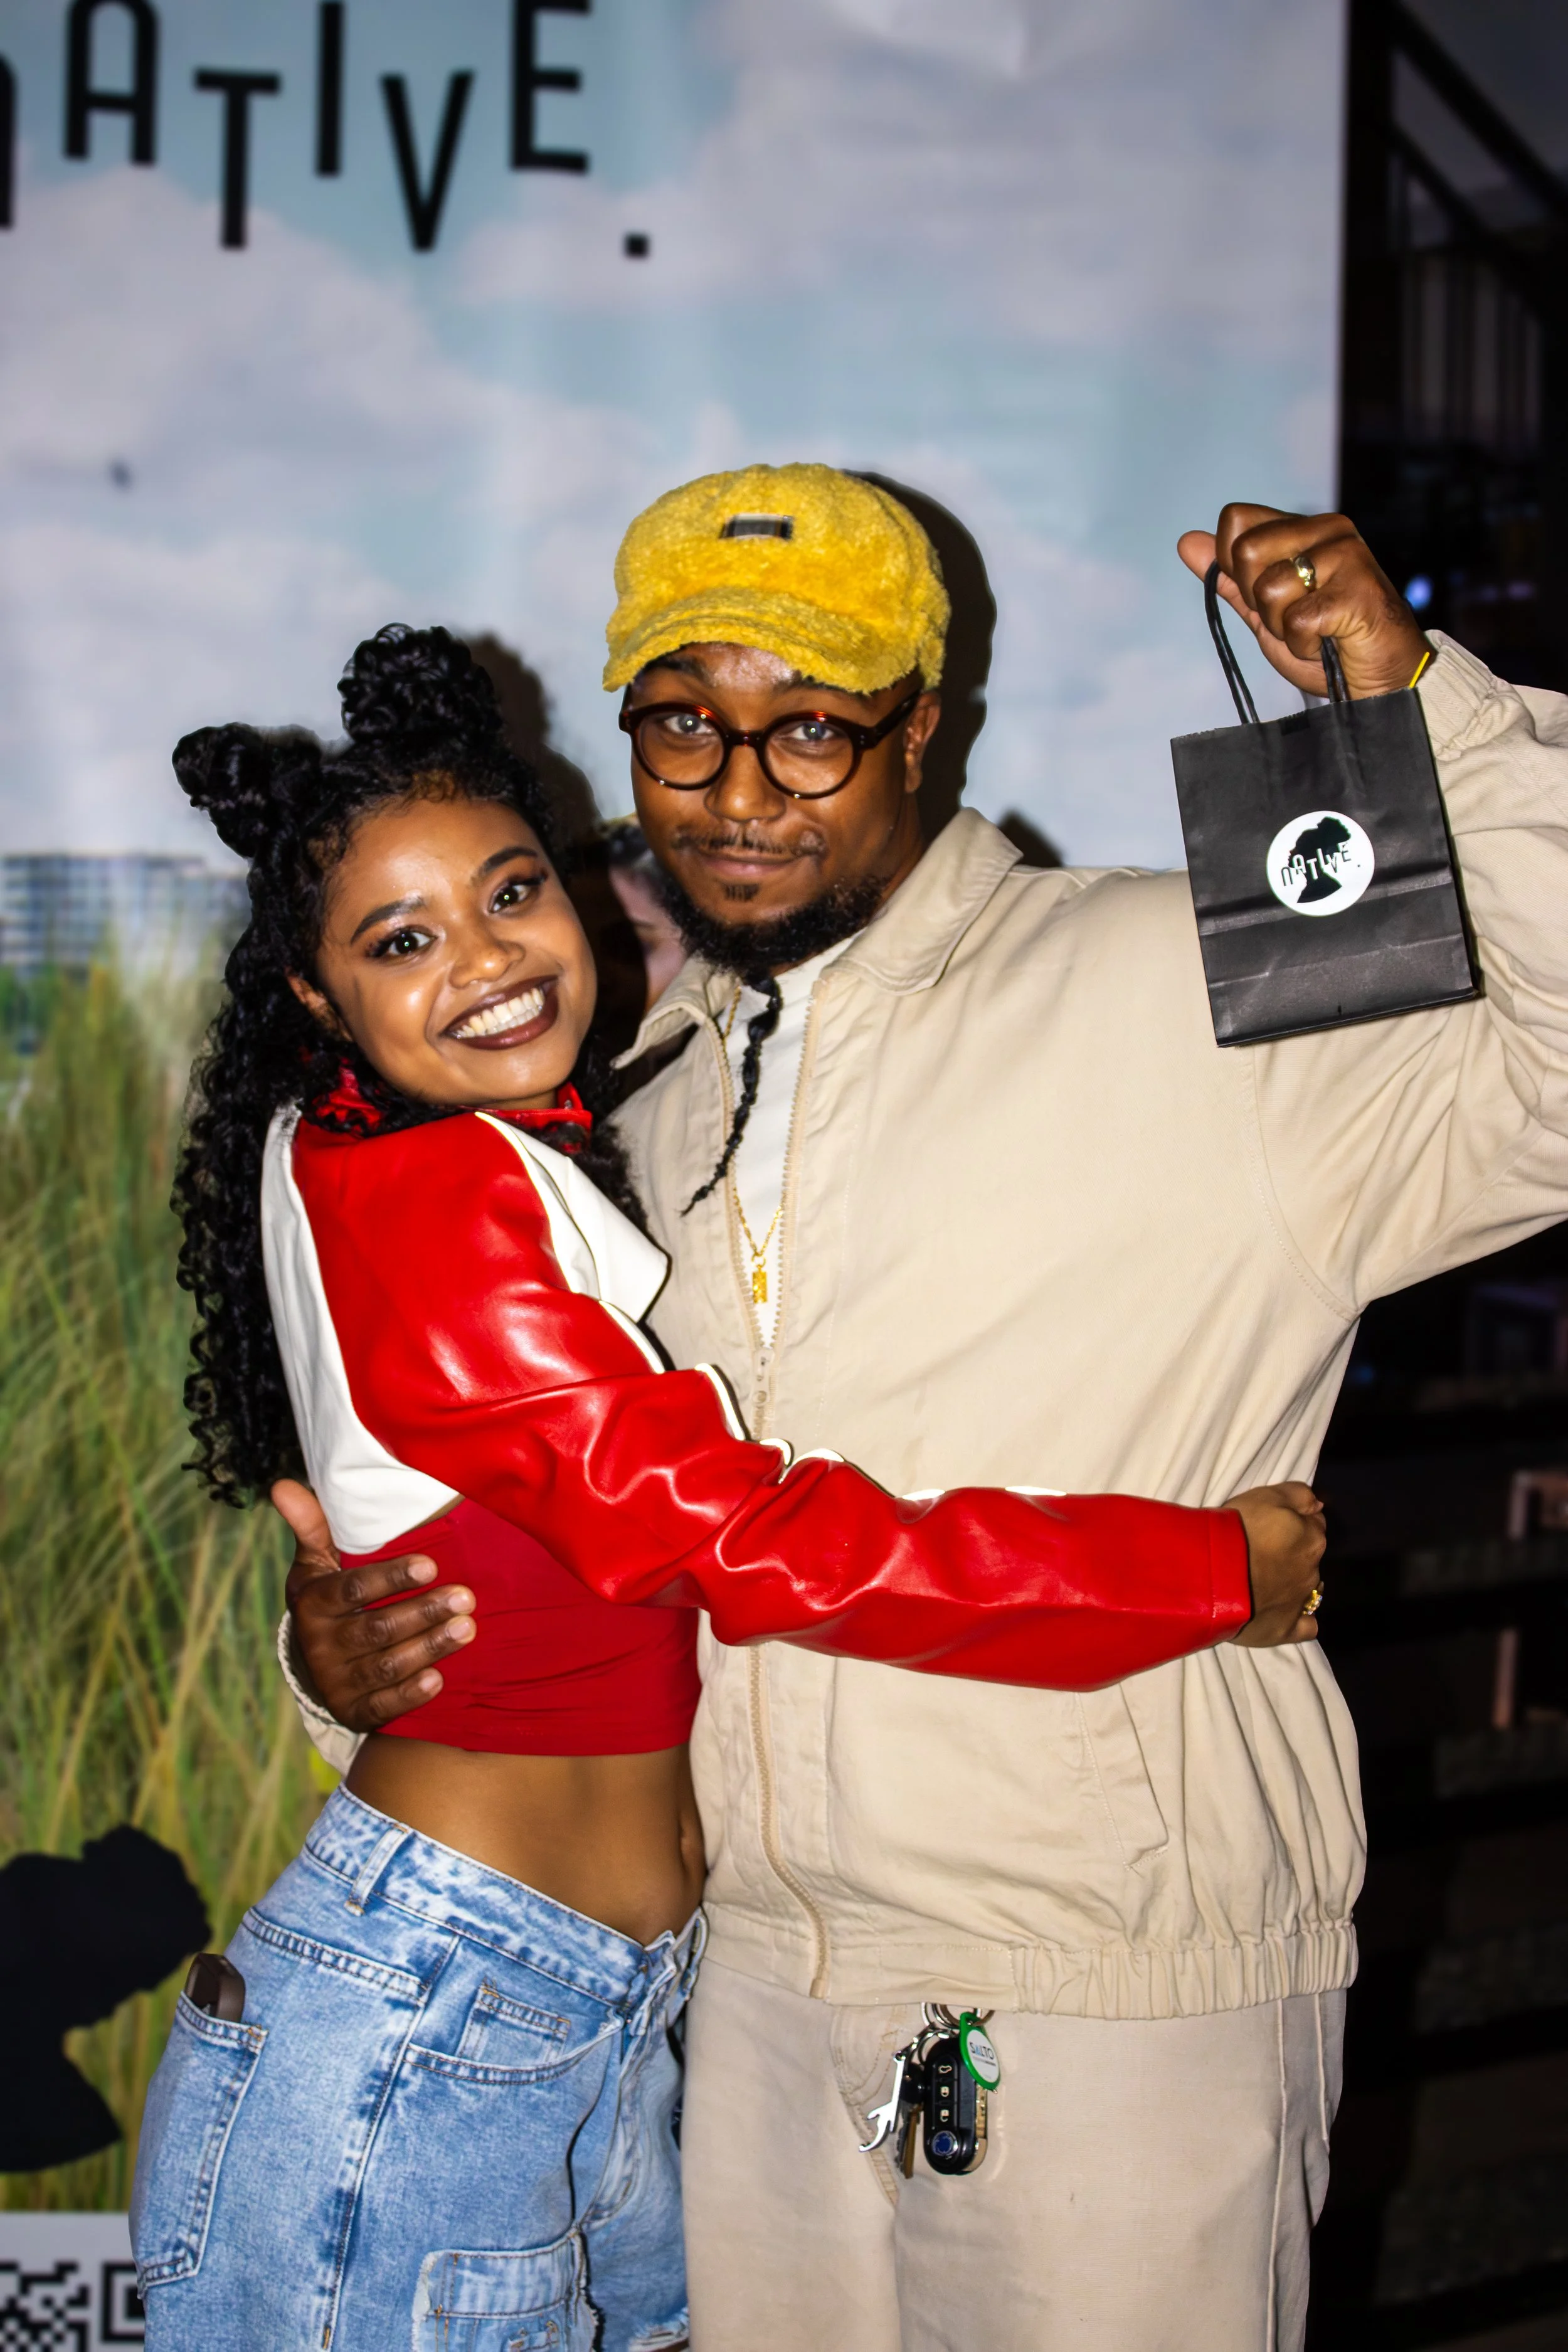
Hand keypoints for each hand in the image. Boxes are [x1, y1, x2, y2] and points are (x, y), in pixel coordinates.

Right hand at [273, 1477, 476, 1734]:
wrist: (317, 1661)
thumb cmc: (330, 1596)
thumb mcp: (318, 1561)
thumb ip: (310, 1525)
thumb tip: (281, 1485)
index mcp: (313, 1603)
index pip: (353, 1589)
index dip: (392, 1578)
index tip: (431, 1564)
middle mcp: (319, 1645)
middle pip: (376, 1629)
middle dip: (423, 1612)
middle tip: (466, 1597)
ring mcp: (335, 1682)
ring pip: (386, 1665)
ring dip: (429, 1647)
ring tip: (467, 1629)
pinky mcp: (353, 1711)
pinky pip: (383, 1706)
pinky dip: (410, 1694)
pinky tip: (439, 1679)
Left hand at [1178, 506, 1427, 700]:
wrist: (1378, 679)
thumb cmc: (1325, 645)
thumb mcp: (1265, 612)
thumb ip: (1229, 578)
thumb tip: (1187, 542)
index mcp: (1302, 528)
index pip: (1235, 521)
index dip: (1234, 566)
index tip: (1263, 595)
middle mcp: (1326, 530)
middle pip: (1245, 551)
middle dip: (1257, 600)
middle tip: (1293, 617)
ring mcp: (1346, 556)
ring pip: (1268, 589)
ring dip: (1283, 626)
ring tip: (1314, 630)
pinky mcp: (1358, 590)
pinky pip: (1297, 620)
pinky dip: (1304, 645)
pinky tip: (1329, 642)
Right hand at [1224, 1481, 1326, 1646]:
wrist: (1212, 1571)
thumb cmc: (1238, 1528)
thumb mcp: (1268, 1494)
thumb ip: (1299, 1495)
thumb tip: (1319, 1505)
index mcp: (1312, 1539)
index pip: (1313, 1525)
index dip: (1294, 1523)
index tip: (1273, 1524)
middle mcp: (1313, 1571)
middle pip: (1310, 1557)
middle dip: (1294, 1553)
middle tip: (1264, 1550)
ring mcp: (1300, 1603)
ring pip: (1308, 1589)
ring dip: (1294, 1582)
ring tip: (1265, 1579)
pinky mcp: (1285, 1630)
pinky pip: (1305, 1627)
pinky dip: (1299, 1620)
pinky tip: (1285, 1613)